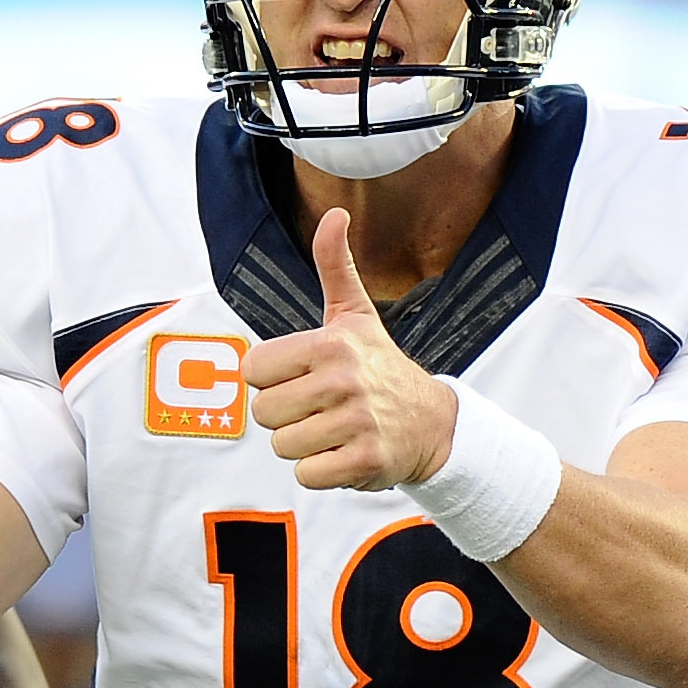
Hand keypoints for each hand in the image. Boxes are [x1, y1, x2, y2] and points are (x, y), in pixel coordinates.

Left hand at [242, 208, 457, 490]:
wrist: (433, 423)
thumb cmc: (380, 366)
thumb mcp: (354, 314)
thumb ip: (334, 264)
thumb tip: (335, 213)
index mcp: (329, 344)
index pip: (253, 369)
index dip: (271, 377)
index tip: (300, 376)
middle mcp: (343, 381)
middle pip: (263, 412)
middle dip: (285, 414)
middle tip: (317, 406)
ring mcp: (357, 423)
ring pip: (283, 446)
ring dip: (303, 444)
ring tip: (332, 428)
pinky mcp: (366, 462)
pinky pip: (307, 475)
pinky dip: (320, 470)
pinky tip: (343, 452)